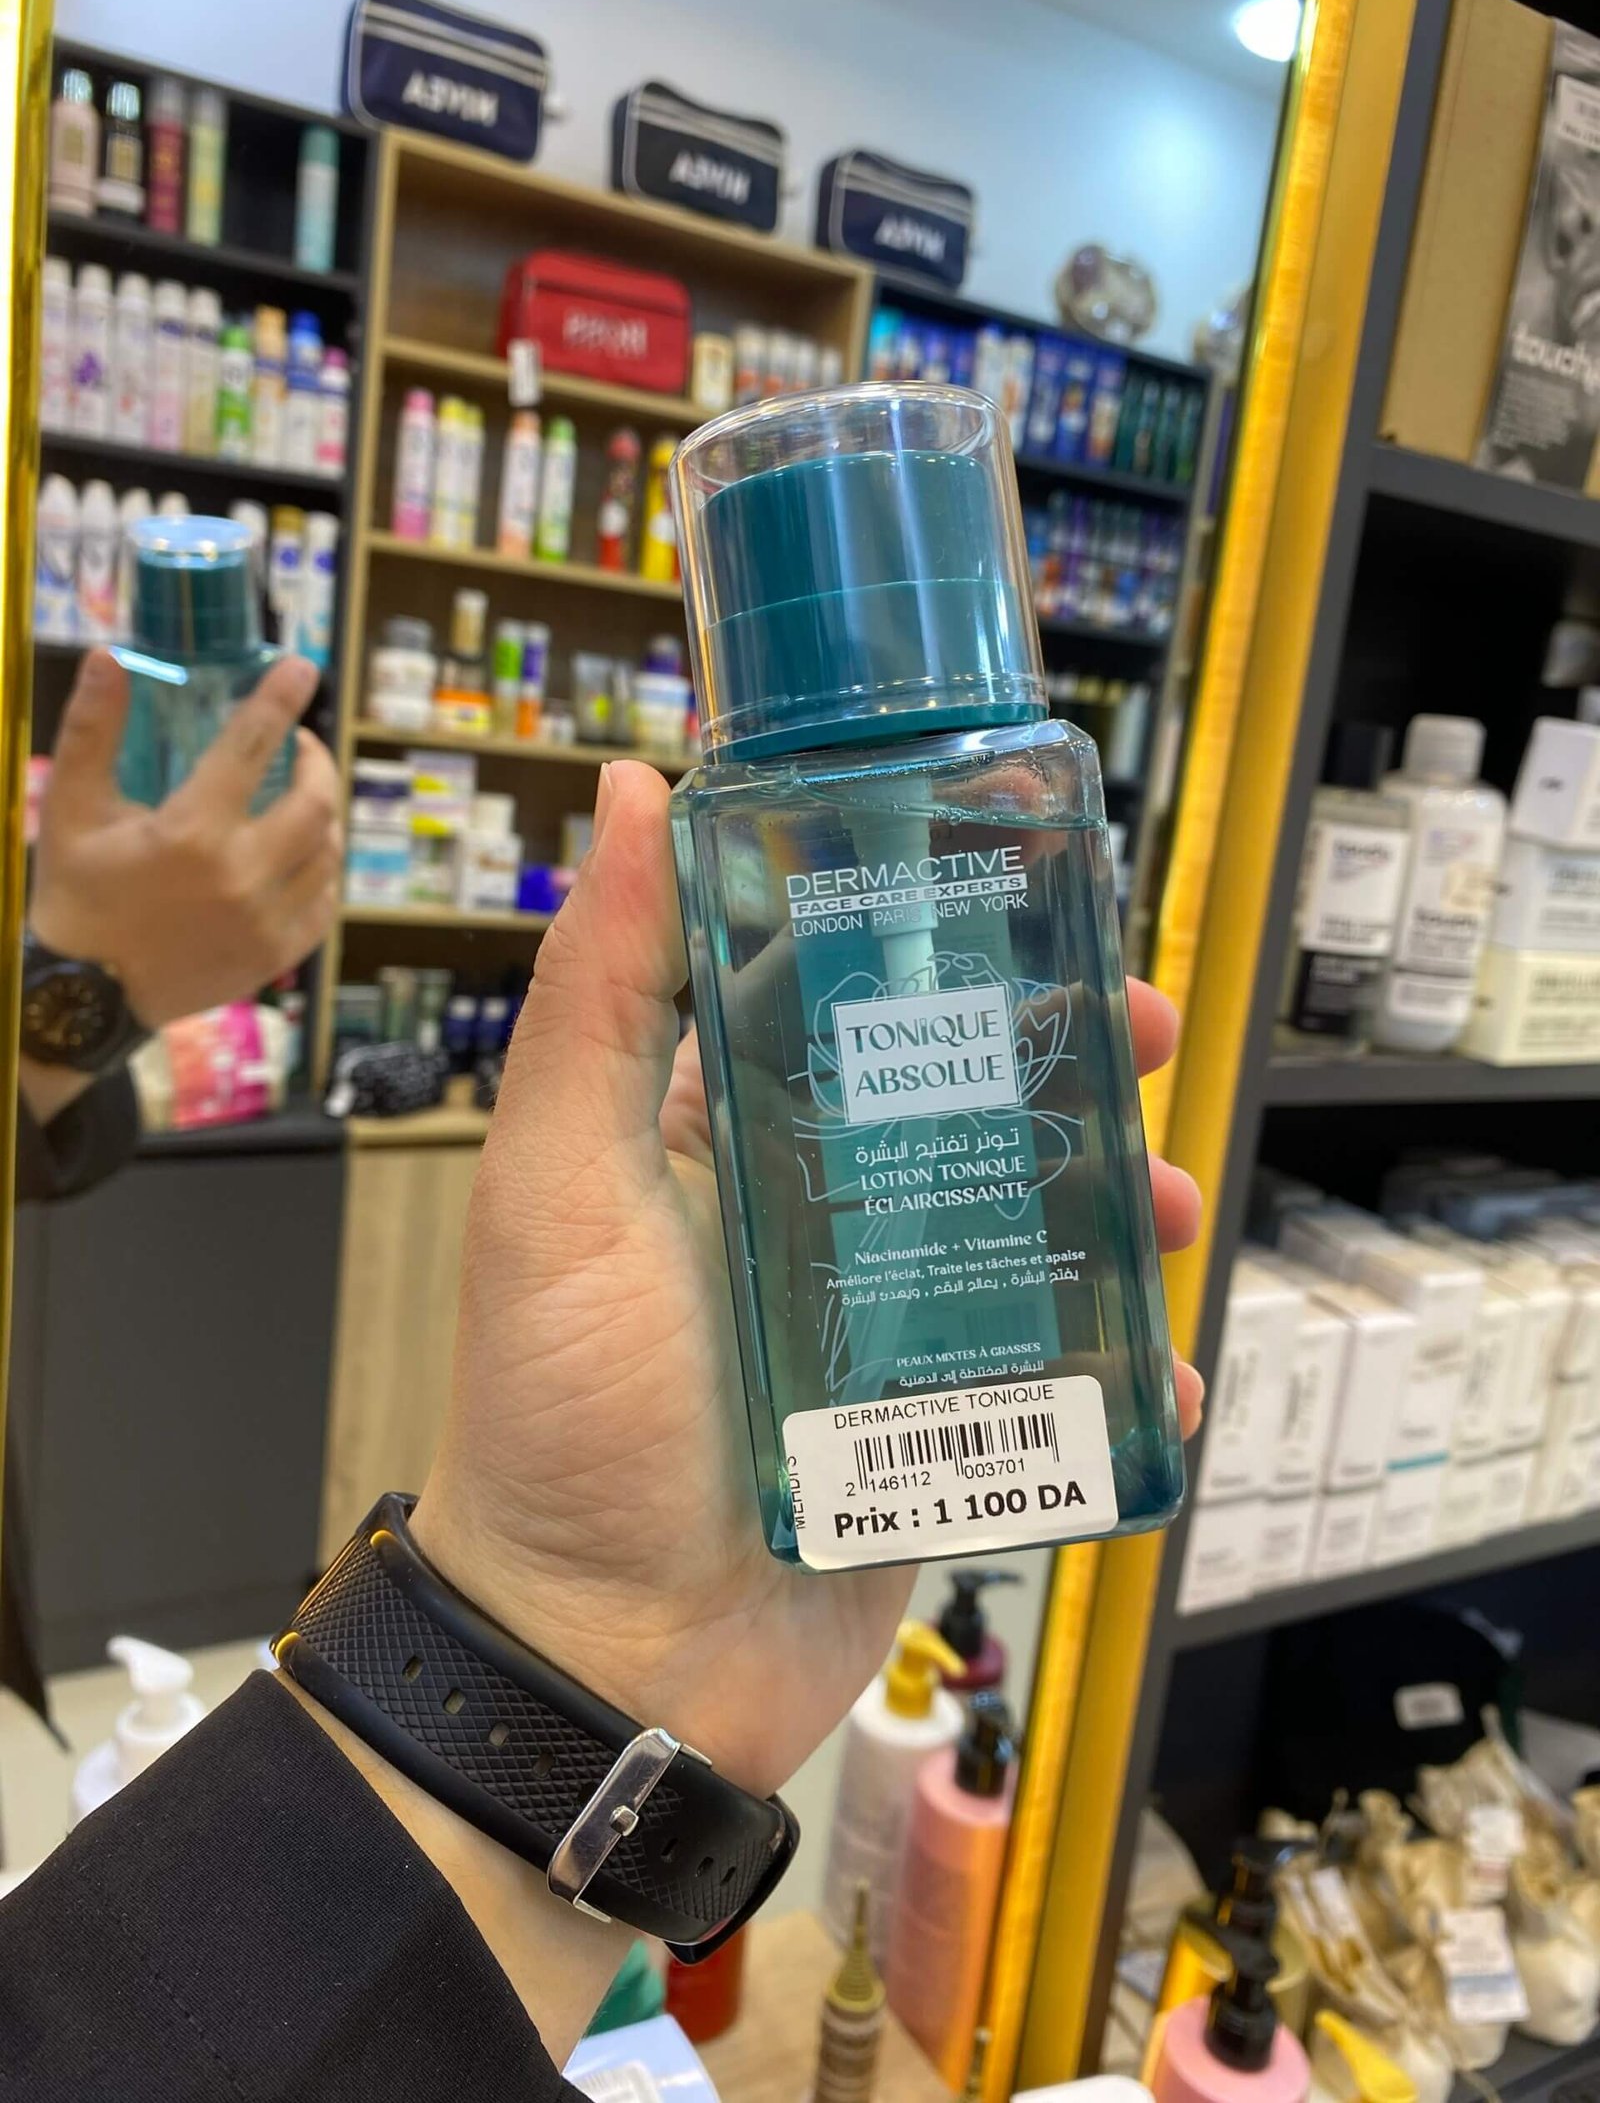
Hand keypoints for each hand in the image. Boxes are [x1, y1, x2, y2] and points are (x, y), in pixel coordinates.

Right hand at [29, 647, 341, 1030]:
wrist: (82, 996)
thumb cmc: (76, 894)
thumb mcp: (69, 808)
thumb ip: (91, 731)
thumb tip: (107, 657)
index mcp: (190, 833)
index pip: (252, 747)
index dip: (280, 699)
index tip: (302, 668)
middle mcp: (240, 876)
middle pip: (317, 805)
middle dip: (318, 765)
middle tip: (302, 749)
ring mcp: (264, 922)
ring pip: (328, 855)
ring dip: (321, 820)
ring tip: (298, 802)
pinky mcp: (274, 957)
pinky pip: (324, 904)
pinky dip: (321, 874)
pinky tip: (301, 859)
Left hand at [413, 761, 1202, 1800]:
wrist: (603, 1662)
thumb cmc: (565, 1414)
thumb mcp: (560, 1185)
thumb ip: (602, 996)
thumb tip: (633, 786)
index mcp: (722, 1135)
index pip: (841, 996)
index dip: (938, 936)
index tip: (1029, 891)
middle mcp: (809, 1214)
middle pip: (965, 1102)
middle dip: (1065, 1064)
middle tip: (1150, 1040)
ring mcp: (881, 1325)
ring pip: (1027, 1228)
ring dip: (1113, 1204)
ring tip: (1163, 1209)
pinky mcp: (938, 1431)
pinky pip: (1051, 1381)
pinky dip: (1121, 1369)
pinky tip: (1167, 1367)